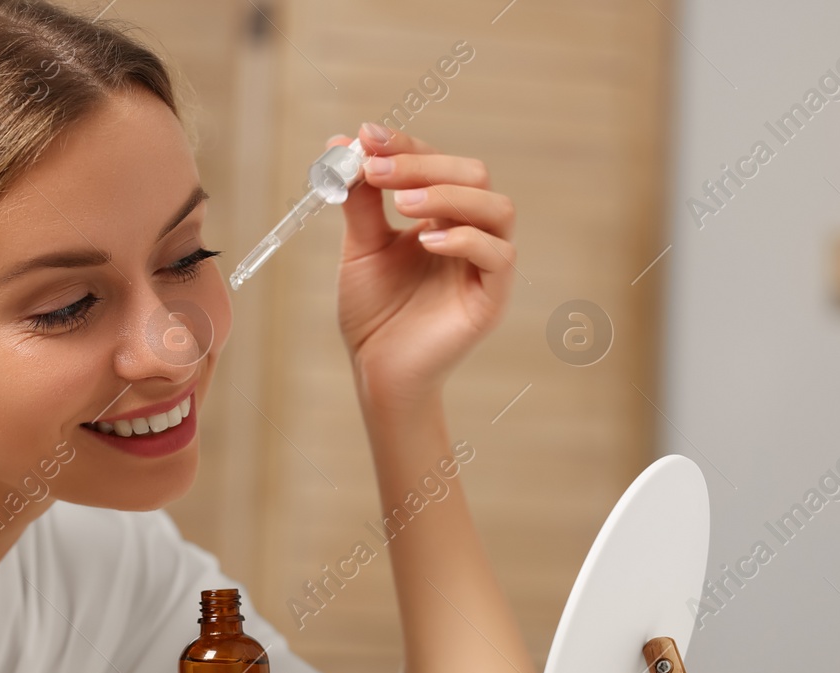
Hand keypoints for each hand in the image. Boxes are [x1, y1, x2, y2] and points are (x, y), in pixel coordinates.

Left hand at [332, 124, 516, 414]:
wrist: (377, 370)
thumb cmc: (374, 312)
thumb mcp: (361, 247)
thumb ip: (359, 200)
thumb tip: (341, 142)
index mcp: (442, 216)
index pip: (436, 162)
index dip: (405, 145)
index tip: (367, 136)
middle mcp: (470, 232)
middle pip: (474, 174)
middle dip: (425, 165)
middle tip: (377, 171)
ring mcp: (485, 265)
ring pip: (496, 208)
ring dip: (448, 195)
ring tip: (401, 204)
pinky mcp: (491, 298)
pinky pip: (498, 255)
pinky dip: (464, 240)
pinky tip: (425, 241)